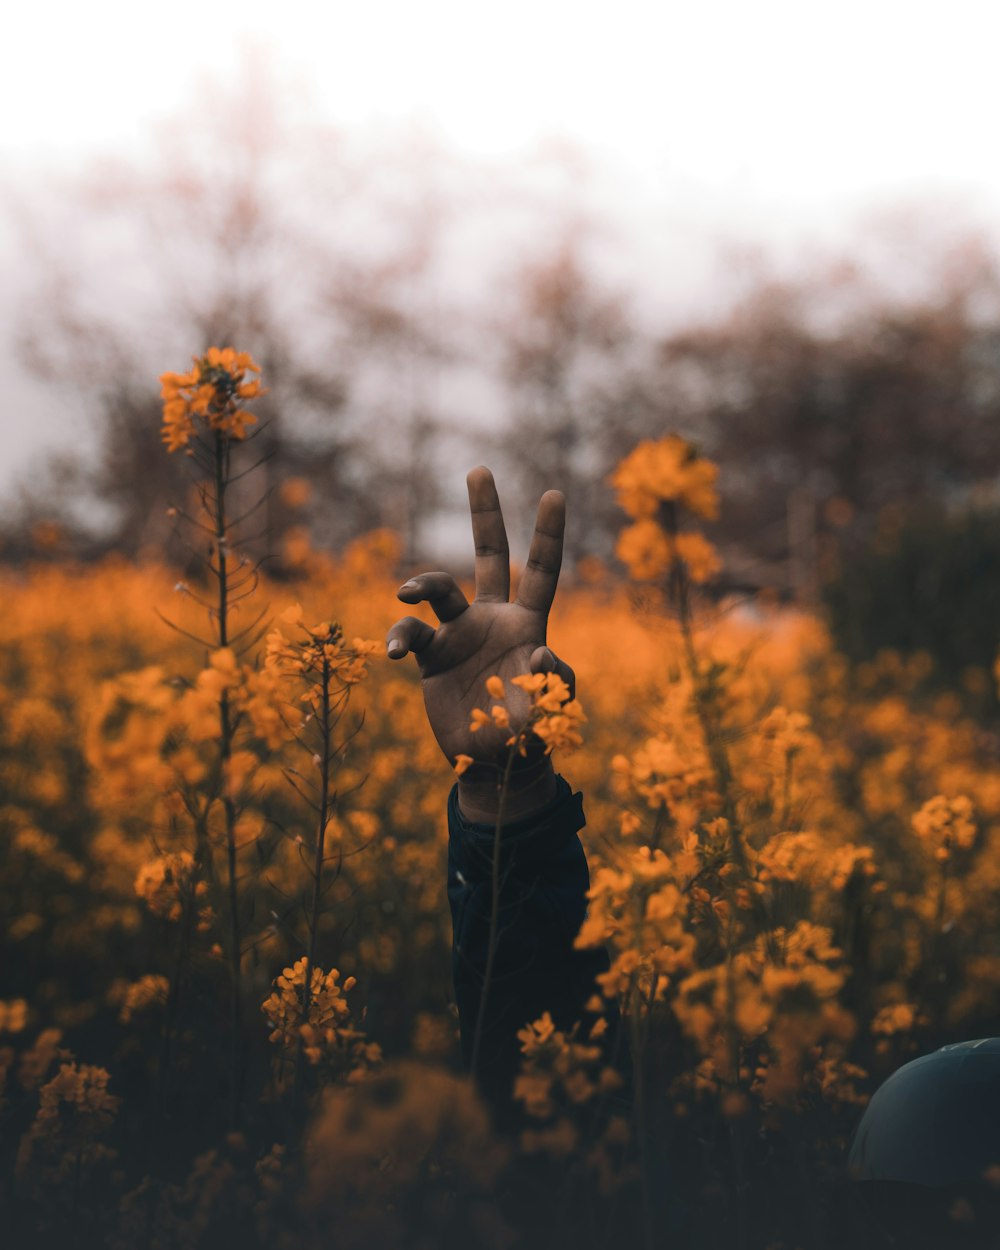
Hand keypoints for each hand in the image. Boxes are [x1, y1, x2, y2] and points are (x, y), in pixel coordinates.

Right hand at [386, 466, 575, 822]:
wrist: (493, 764)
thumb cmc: (531, 736)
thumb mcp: (551, 711)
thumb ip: (553, 682)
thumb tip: (542, 649)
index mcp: (528, 624)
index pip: (543, 572)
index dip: (548, 535)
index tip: (554, 493)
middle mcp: (492, 619)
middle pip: (490, 555)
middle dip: (486, 513)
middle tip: (480, 469)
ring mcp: (459, 635)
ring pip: (438, 589)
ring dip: (422, 583)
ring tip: (406, 593)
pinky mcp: (431, 660)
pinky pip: (408, 636)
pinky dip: (397, 638)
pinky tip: (391, 653)